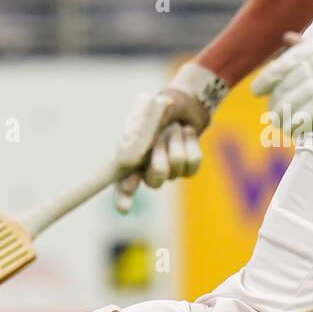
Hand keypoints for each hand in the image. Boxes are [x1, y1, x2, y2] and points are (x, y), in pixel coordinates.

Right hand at [115, 62, 226, 213]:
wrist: (185, 102)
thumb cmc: (159, 107)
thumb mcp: (148, 112)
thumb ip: (139, 135)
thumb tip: (128, 164)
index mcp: (128, 158)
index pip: (120, 184)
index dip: (122, 197)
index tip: (124, 208)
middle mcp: (145, 168)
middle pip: (155, 181)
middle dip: (160, 157)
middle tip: (162, 135)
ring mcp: (168, 171)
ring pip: (176, 169)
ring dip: (176, 143)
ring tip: (174, 128)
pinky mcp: (187, 168)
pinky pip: (192, 165)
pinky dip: (191, 143)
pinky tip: (186, 134)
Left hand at [251, 29, 312, 141]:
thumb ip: (306, 45)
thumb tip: (285, 38)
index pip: (283, 65)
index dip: (267, 79)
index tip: (256, 91)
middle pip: (289, 86)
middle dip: (277, 103)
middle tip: (270, 115)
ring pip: (300, 100)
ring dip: (287, 116)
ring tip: (279, 126)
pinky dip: (304, 121)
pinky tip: (295, 131)